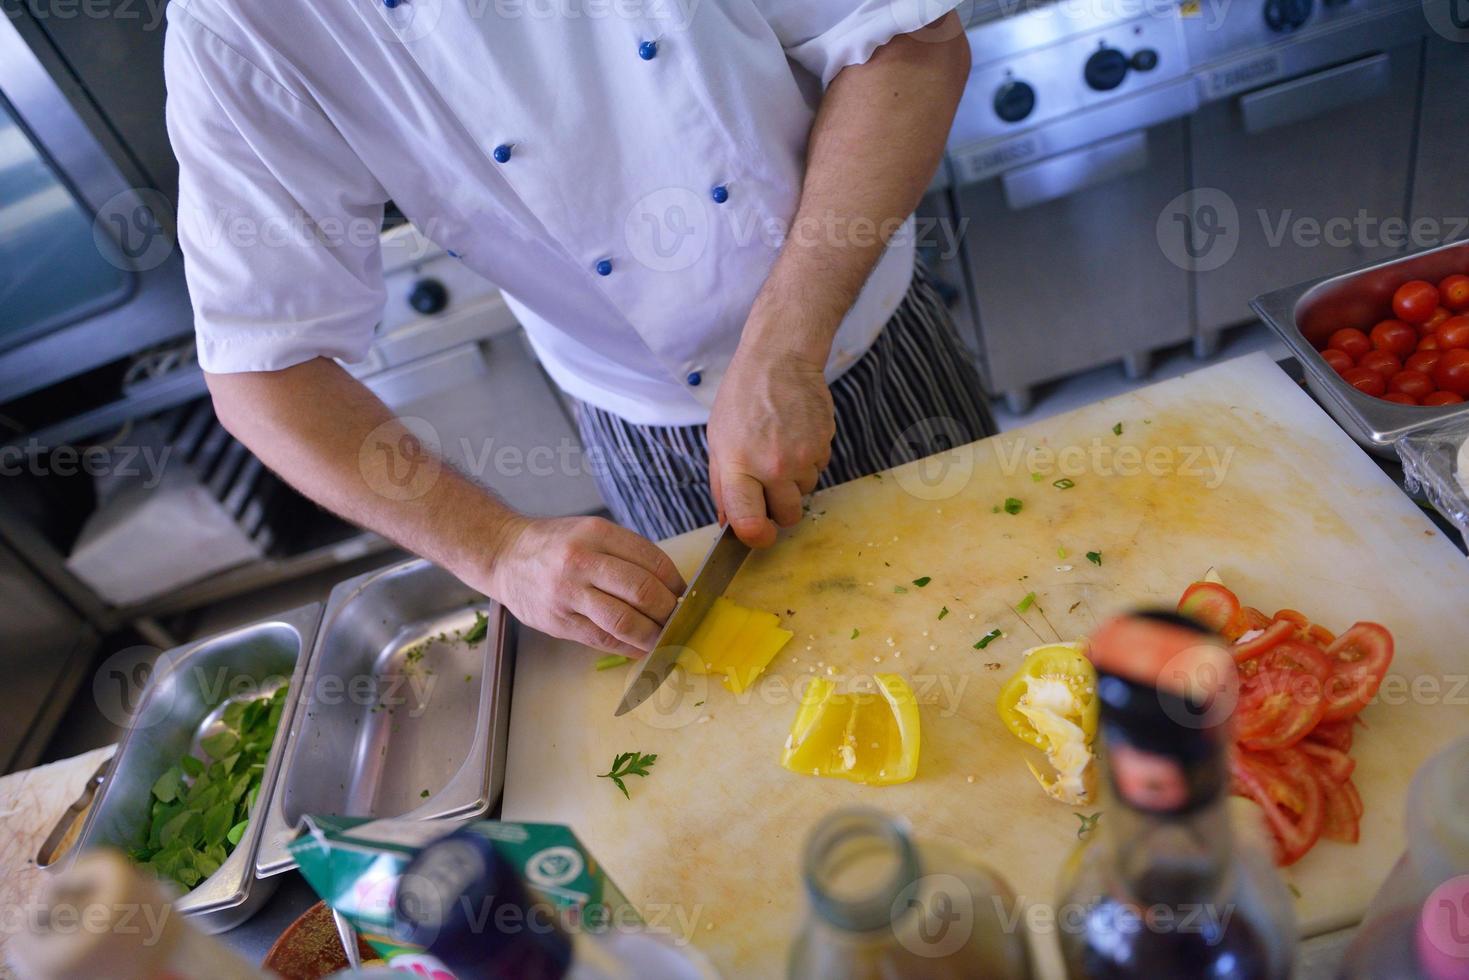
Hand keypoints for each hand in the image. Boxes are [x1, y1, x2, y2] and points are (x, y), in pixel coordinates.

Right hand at [480, 515, 684, 655]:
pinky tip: (639, 646)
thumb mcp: (591, 532)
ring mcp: (568, 593)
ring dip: (652, 633)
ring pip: (624, 620)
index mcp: (597, 533)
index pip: (652, 561)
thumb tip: (669, 586)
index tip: (683, 594)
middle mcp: (582, 561)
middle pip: (642, 591)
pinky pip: (603, 638)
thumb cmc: (554, 544)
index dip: (675, 582)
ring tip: (662, 636)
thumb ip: (626, 554)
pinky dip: (628, 646)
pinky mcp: (558, 621)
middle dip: (668, 610)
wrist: (504, 555)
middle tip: (676, 616)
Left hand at [707, 344, 834, 546]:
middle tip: (770, 489)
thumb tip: (728, 521)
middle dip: (780, 510)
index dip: (755, 537)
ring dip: (795, 481)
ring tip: (780, 449)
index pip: (749, 522)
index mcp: (738, 465)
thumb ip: (722, 484)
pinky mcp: (823, 445)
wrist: (779, 360)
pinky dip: (809, 461)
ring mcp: (801, 456)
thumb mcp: (717, 440)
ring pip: (805, 492)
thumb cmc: (742, 397)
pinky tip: (795, 437)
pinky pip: (819, 469)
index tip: (757, 535)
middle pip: (787, 516)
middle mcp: (772, 466)